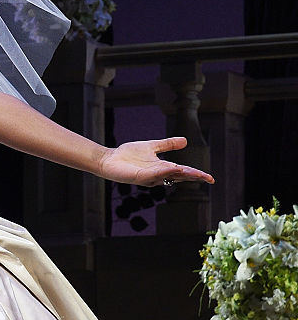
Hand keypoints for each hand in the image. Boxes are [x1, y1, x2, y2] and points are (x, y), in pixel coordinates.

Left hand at [96, 137, 214, 185]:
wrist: (109, 159)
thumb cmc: (128, 155)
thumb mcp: (152, 146)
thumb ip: (167, 144)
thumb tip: (185, 140)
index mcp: (162, 168)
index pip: (183, 172)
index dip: (196, 174)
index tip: (210, 178)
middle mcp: (158, 175)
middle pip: (179, 177)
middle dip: (193, 177)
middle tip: (207, 178)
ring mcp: (149, 177)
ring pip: (168, 177)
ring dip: (181, 174)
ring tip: (194, 173)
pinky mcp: (139, 177)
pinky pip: (153, 175)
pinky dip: (162, 172)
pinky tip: (171, 168)